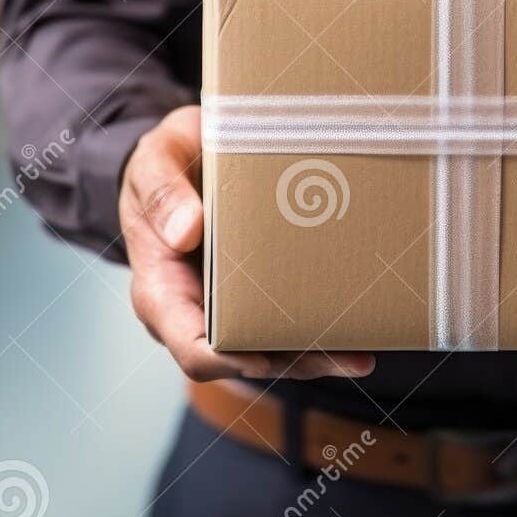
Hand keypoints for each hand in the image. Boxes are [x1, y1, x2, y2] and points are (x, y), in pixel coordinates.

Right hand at [121, 105, 375, 380]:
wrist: (182, 153)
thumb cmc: (162, 163)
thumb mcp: (155, 163)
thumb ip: (162, 192)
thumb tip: (185, 232)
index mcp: (163, 292)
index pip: (192, 347)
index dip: (230, 361)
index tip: (267, 358)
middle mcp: (196, 310)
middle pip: (244, 358)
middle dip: (293, 362)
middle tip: (345, 359)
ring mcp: (227, 305)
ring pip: (272, 348)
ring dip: (316, 355)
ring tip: (361, 357)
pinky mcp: (255, 290)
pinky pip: (285, 319)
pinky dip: (319, 326)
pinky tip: (357, 329)